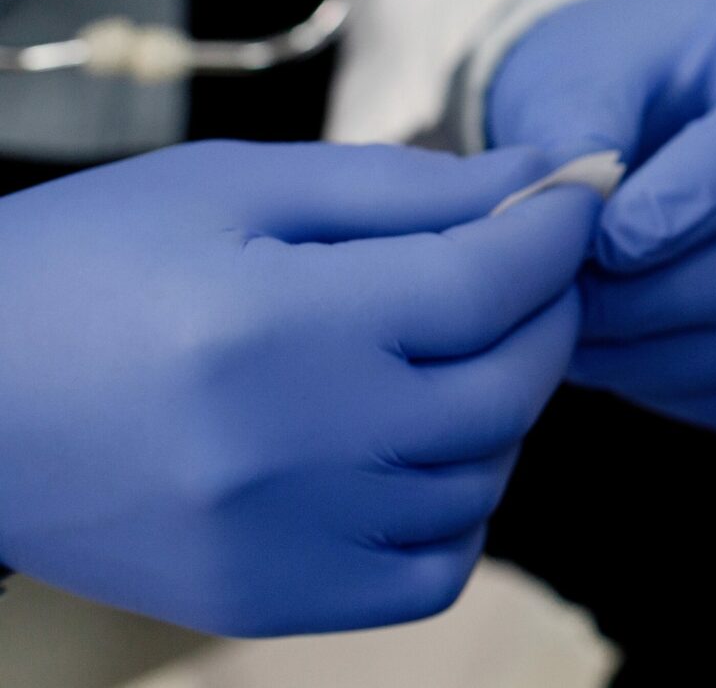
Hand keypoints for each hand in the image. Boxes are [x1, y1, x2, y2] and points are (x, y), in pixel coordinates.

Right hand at [0, 142, 597, 635]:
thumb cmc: (85, 264)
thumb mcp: (233, 186)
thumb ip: (402, 187)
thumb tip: (543, 175)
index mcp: (277, 324)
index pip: (490, 283)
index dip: (554, 231)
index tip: (570, 197)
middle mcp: (290, 447)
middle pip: (508, 385)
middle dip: (545, 311)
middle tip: (525, 267)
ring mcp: (281, 540)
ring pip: (485, 478)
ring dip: (502, 408)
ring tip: (453, 350)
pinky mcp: (263, 600)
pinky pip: (431, 572)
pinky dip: (455, 508)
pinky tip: (415, 446)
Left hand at [486, 0, 715, 430]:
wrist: (632, 118)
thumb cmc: (612, 76)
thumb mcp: (577, 68)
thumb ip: (575, 129)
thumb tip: (573, 215)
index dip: (712, 190)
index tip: (612, 237)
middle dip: (692, 284)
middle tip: (582, 294)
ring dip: (681, 346)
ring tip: (583, 328)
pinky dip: (696, 382)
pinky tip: (623, 354)